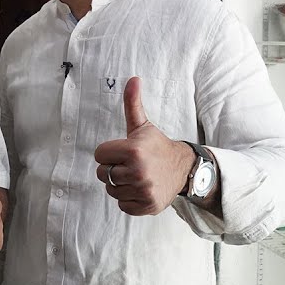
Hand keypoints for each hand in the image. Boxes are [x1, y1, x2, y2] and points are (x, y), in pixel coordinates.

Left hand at [92, 77, 192, 215]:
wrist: (185, 169)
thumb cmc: (157, 146)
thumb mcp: (143, 126)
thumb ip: (132, 104)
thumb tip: (132, 79)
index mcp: (133, 151)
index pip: (99, 155)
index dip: (109, 152)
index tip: (124, 151)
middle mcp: (138, 172)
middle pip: (102, 173)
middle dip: (113, 168)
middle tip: (131, 164)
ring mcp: (143, 191)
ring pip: (111, 189)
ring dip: (120, 184)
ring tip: (137, 175)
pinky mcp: (147, 206)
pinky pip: (122, 204)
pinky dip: (129, 198)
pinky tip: (141, 188)